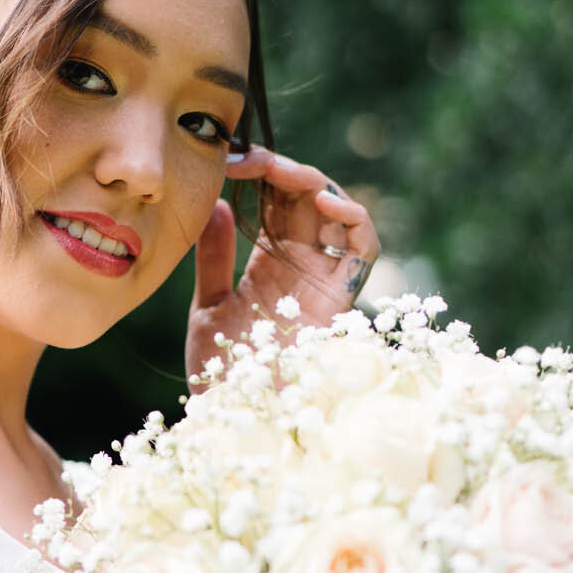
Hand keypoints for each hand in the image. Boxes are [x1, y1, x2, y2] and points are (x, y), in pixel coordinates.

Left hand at [186, 146, 378, 385]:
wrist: (234, 414)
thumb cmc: (222, 370)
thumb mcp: (209, 305)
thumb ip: (214, 257)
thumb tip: (219, 204)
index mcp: (270, 264)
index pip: (277, 202)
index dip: (260, 174)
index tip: (228, 160)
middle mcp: (302, 267)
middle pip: (307, 200)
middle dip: (282, 170)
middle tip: (249, 158)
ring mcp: (324, 280)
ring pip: (337, 213)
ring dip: (313, 183)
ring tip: (280, 171)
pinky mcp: (341, 297)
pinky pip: (364, 247)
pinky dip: (352, 216)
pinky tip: (323, 201)